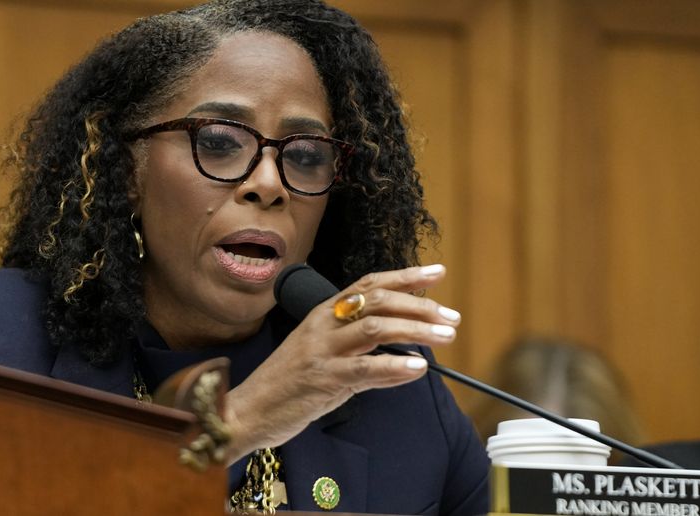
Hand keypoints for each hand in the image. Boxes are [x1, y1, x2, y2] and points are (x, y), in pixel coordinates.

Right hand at [222, 263, 461, 463]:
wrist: (249, 409)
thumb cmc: (289, 383)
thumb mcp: (324, 355)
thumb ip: (361, 348)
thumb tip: (407, 350)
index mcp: (323, 313)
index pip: (369, 284)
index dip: (405, 276)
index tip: (438, 273)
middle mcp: (322, 325)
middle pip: (377, 301)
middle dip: (420, 306)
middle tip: (451, 318)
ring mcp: (321, 350)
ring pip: (375, 329)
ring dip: (416, 330)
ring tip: (445, 337)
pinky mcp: (322, 378)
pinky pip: (365, 369)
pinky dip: (395, 367)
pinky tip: (417, 367)